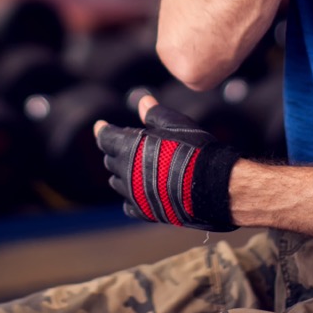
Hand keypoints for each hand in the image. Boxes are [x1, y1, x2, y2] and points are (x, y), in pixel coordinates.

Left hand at [94, 95, 238, 231]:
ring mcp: (133, 194)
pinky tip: (141, 191)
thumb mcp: (174, 123)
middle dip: (117, 149)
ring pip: (117, 182)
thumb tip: (142, 100)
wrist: (212, 185)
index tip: (100, 125)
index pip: (105, 137)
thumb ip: (154, 113)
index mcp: (128, 147)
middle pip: (110, 159)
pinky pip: (128, 204)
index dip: (103, 129)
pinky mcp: (144, 212)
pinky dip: (131, 196)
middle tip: (132, 144)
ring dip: (123, 173)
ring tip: (137, 167)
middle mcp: (125, 171)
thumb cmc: (194, 149)